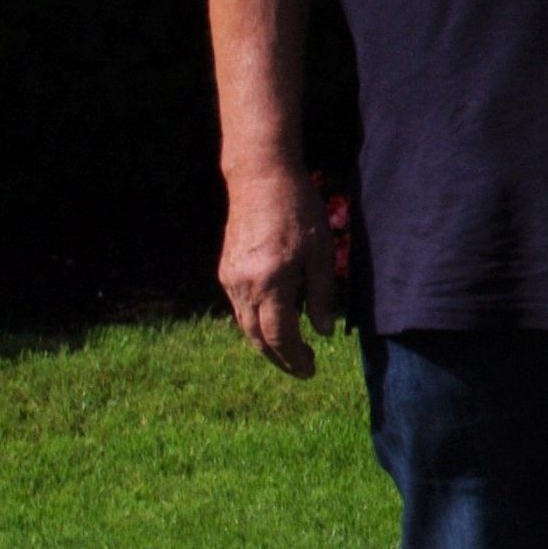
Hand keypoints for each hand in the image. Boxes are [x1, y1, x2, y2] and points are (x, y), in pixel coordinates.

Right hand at [218, 166, 336, 377]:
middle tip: (303, 368)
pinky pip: (239, 308)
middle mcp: (243, 285)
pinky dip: (257, 323)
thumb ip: (322, 295)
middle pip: (257, 338)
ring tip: (293, 351)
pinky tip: (276, 323)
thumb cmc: (299, 211)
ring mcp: (229, 278)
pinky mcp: (225, 270)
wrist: (261, 178)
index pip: (279, 336)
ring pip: (245, 325)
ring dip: (267, 343)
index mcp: (270, 282)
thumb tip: (322, 331)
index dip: (294, 358)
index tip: (310, 370)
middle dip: (280, 358)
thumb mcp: (322, 253)